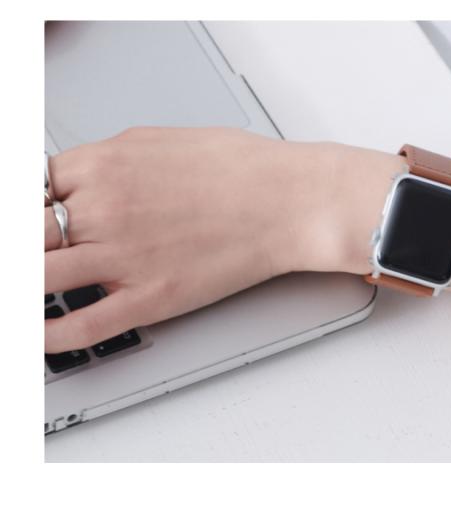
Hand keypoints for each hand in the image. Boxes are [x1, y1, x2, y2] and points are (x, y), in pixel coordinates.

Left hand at [45, 127, 403, 352]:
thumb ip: (107, 161)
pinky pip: (82, 325)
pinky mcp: (151, 296)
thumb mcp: (158, 140)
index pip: (28, 190)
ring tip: (36, 287)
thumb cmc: (238, 167)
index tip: (32, 220)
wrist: (287, 200)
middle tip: (37, 253)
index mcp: (102, 166)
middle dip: (28, 245)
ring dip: (28, 284)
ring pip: (37, 278)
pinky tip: (39, 334)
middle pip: (26, 235)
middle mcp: (103, 210)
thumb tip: (79, 180)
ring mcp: (124, 256)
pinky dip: (50, 335)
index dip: (26, 210)